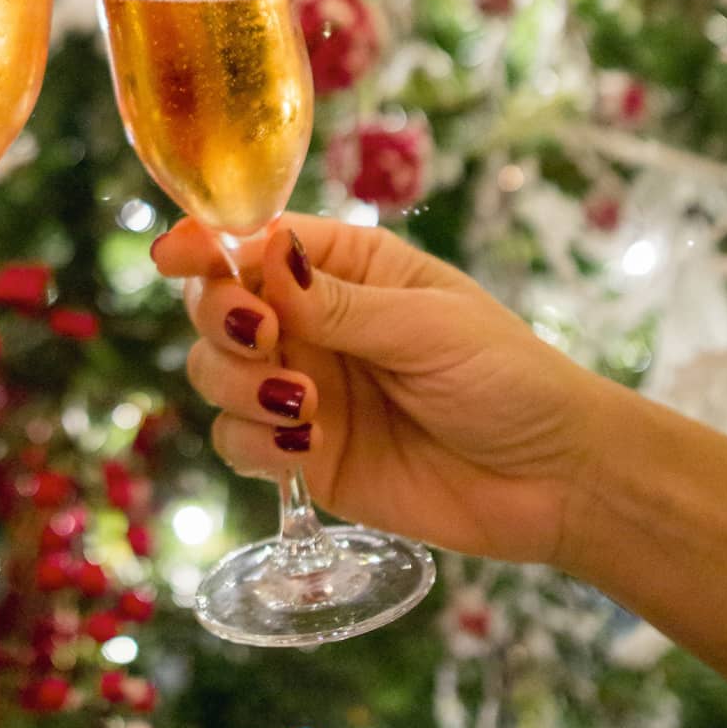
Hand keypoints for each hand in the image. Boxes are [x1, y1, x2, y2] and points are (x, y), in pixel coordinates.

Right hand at [152, 215, 604, 567]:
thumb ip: (338, 302)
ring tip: (305, 407)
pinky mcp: (303, 455)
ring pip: (215, 374)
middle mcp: (311, 325)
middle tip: (266, 342)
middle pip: (218, 307)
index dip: (207, 246)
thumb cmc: (508, 378)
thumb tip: (264, 253)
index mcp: (345, 272)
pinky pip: (237, 442)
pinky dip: (255, 444)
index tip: (173, 258)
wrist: (554, 482)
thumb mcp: (428, 326)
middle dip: (222, 321)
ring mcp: (302, 390)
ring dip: (238, 386)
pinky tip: (307, 447)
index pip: (255, 245)